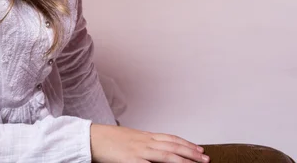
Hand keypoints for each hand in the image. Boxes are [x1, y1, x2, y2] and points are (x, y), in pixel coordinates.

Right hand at [90, 124, 208, 162]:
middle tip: (205, 158)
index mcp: (145, 136)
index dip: (186, 144)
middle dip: (191, 153)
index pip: (171, 138)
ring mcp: (138, 151)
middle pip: (173, 146)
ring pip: (166, 155)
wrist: (91, 137)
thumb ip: (142, 142)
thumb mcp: (129, 138)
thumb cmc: (107, 139)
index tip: (199, 148)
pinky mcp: (131, 160)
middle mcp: (145, 141)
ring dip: (183, 160)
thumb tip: (154, 146)